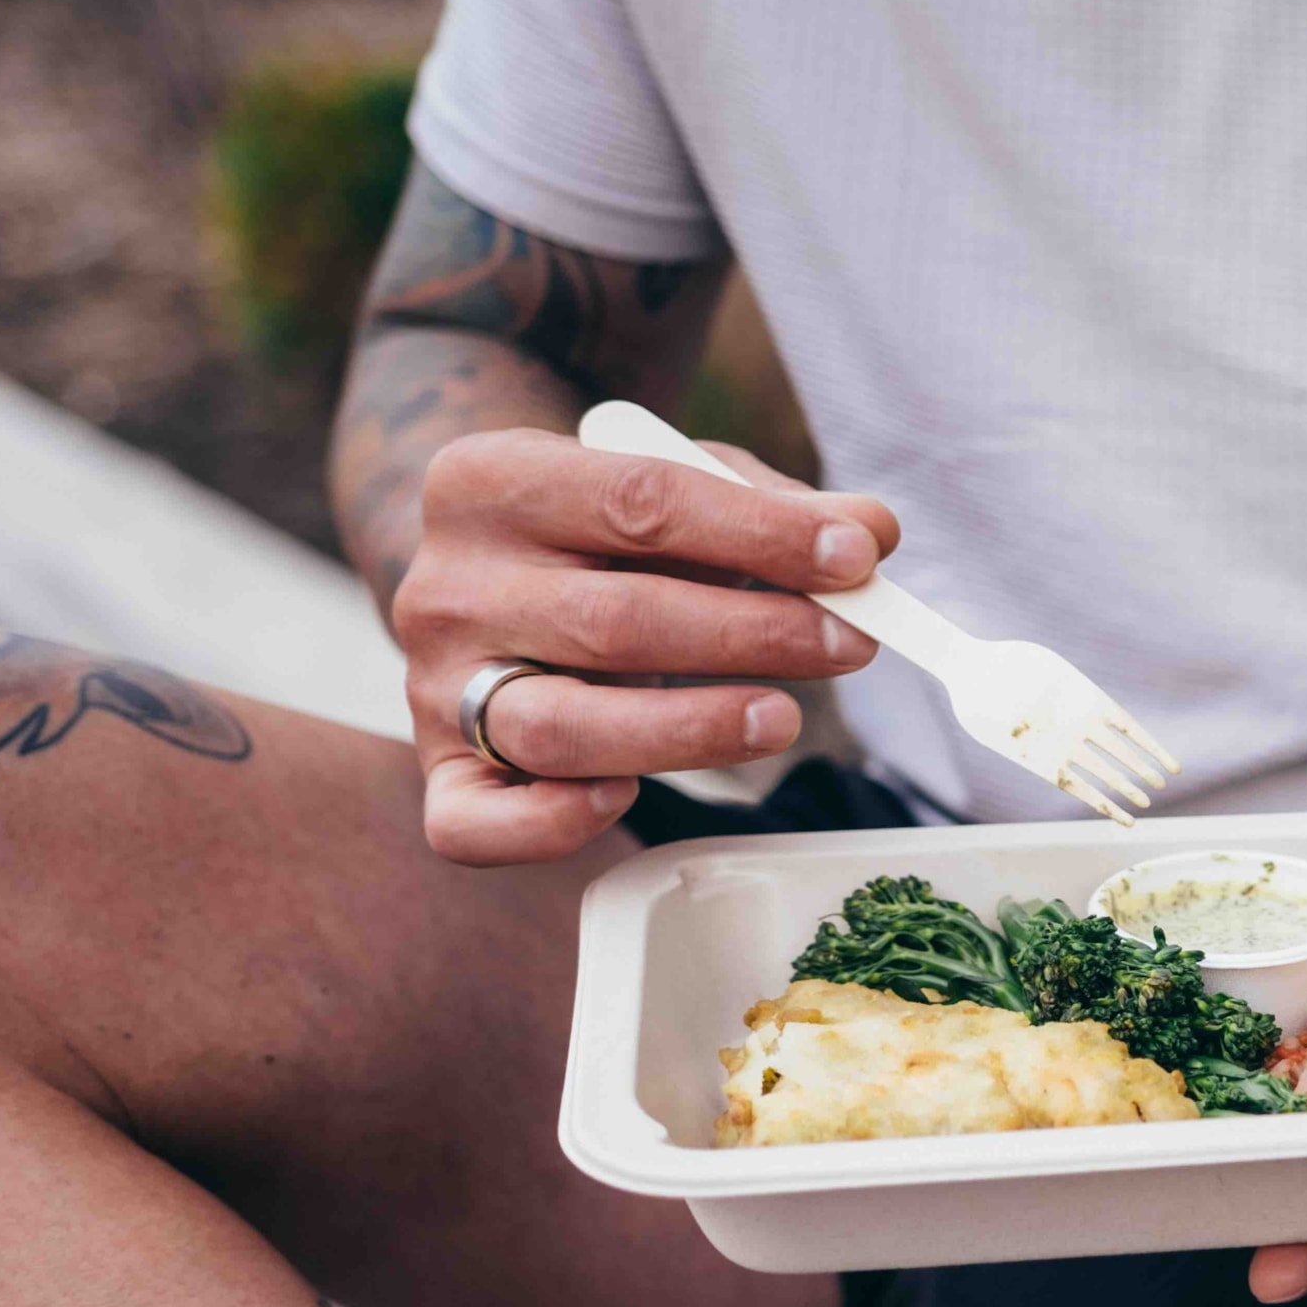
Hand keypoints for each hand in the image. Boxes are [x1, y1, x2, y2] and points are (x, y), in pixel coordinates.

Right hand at [396, 428, 900, 864]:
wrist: (485, 572)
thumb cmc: (601, 533)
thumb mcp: (674, 489)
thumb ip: (771, 506)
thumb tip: (872, 531)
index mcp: (490, 481)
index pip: (638, 500)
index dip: (761, 533)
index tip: (856, 559)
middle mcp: (445, 585)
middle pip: (612, 621)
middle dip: (752, 635)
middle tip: (851, 644)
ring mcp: (434, 687)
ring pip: (561, 728)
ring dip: (689, 731)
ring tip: (783, 719)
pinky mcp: (441, 774)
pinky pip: (475, 825)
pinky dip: (555, 824)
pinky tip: (629, 797)